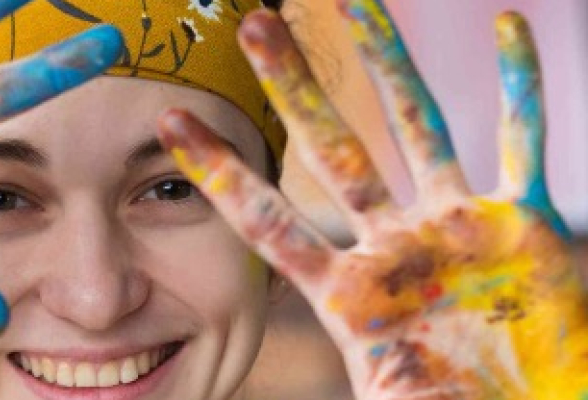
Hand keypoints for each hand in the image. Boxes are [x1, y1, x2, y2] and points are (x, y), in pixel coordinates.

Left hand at [158, 2, 587, 398]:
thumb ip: (345, 394)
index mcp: (347, 292)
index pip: (264, 220)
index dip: (218, 172)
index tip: (167, 120)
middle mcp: (393, 245)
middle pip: (332, 149)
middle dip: (294, 88)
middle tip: (253, 22)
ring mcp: (455, 227)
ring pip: (416, 126)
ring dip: (389, 62)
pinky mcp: (522, 224)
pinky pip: (521, 143)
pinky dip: (521, 87)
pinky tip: (507, 27)